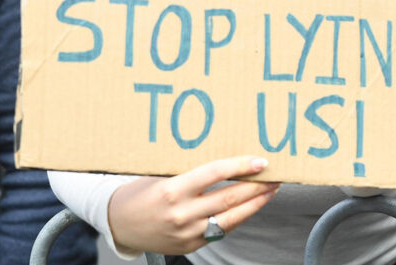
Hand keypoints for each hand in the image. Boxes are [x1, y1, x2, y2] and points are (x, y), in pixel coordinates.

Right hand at [107, 156, 278, 254]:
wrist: (120, 223)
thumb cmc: (141, 190)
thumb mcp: (160, 173)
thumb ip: (188, 167)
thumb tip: (224, 150)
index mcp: (172, 190)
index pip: (214, 174)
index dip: (240, 166)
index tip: (260, 161)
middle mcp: (181, 214)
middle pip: (228, 198)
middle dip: (257, 186)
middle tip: (275, 175)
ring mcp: (187, 233)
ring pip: (231, 217)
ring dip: (255, 203)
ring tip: (271, 190)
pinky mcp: (191, 246)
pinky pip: (222, 229)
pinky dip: (239, 217)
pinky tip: (250, 206)